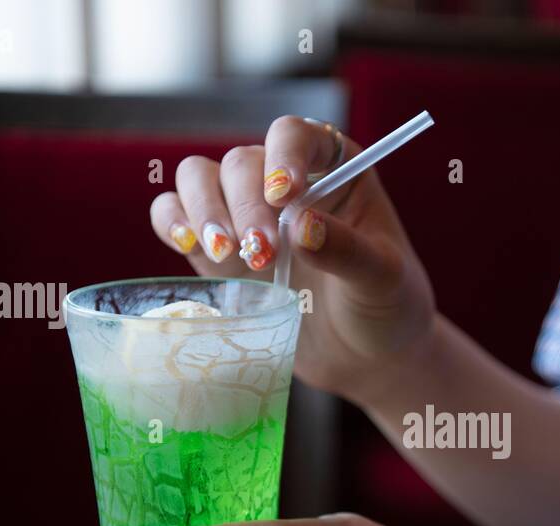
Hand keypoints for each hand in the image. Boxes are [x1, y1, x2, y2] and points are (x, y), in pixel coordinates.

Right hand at [148, 116, 435, 406]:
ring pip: (198, 179)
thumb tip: (302, 225)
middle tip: (263, 253)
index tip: (284, 195)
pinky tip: (191, 247)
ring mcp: (245, 214)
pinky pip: (175, 217)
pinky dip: (173, 224)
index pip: (294, 135)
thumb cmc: (386, 306)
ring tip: (227, 256)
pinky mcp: (218, 252)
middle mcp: (282, 182)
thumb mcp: (383, 278)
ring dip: (204, 212)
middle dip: (244, 205)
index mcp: (334, 169)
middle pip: (240, 163)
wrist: (367, 356)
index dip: (282, 155)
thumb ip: (349, 250)